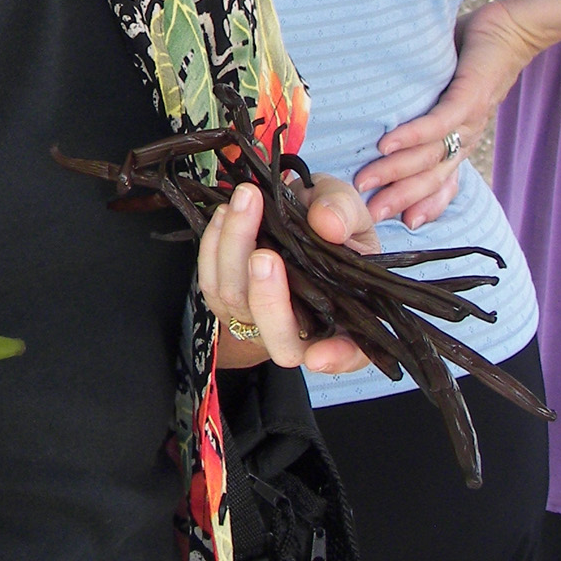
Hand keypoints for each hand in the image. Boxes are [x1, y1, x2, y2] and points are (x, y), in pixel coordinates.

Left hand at [200, 174, 377, 375]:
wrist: (296, 215)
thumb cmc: (331, 224)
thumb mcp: (350, 210)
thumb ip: (345, 213)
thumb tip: (327, 224)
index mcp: (346, 319)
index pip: (348, 354)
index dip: (335, 359)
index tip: (319, 355)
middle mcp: (302, 331)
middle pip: (280, 337)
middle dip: (268, 298)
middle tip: (264, 255)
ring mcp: (258, 321)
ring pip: (237, 303)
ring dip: (235, 252)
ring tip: (245, 201)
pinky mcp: (226, 301)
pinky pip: (211, 283)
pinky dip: (212, 246)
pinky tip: (224, 213)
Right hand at [354, 0, 541, 225]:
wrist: (513, 29)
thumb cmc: (473, 57)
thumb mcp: (448, 89)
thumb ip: (424, 106)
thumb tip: (386, 118)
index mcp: (460, 139)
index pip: (441, 180)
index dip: (423, 203)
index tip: (399, 223)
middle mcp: (465, 137)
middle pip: (431, 176)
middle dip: (399, 197)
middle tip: (369, 214)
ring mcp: (468, 120)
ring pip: (429, 154)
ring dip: (396, 170)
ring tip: (365, 180)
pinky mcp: (468, 97)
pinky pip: (438, 123)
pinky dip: (411, 135)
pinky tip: (386, 144)